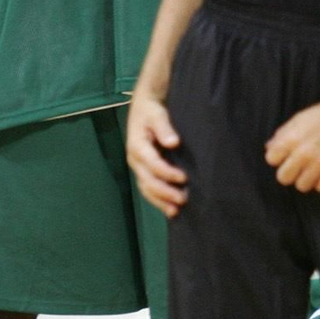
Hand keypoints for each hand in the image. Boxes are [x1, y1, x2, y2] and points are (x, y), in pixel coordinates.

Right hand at [126, 92, 188, 216]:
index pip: (152, 164)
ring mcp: (139, 167)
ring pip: (147, 188)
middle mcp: (135, 159)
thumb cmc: (151, 109)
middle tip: (183, 200)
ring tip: (176, 211)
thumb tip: (173, 142)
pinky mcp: (144, 171)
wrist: (144, 107)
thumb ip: (164, 127)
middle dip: (165, 192)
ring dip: (160, 201)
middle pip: (147, 181)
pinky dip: (159, 200)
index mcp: (137, 146)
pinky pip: (148, 188)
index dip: (167, 172)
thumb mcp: (157, 113)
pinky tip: (170, 209)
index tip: (184, 178)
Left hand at [265, 97, 319, 193]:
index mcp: (290, 140)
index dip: (276, 158)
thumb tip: (269, 148)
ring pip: (302, 186)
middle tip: (295, 167)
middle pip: (283, 178)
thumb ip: (281, 135)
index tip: (284, 155)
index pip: (271, 160)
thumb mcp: (297, 120)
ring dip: (304, 179)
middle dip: (287, 173)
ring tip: (310, 171)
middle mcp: (303, 154)